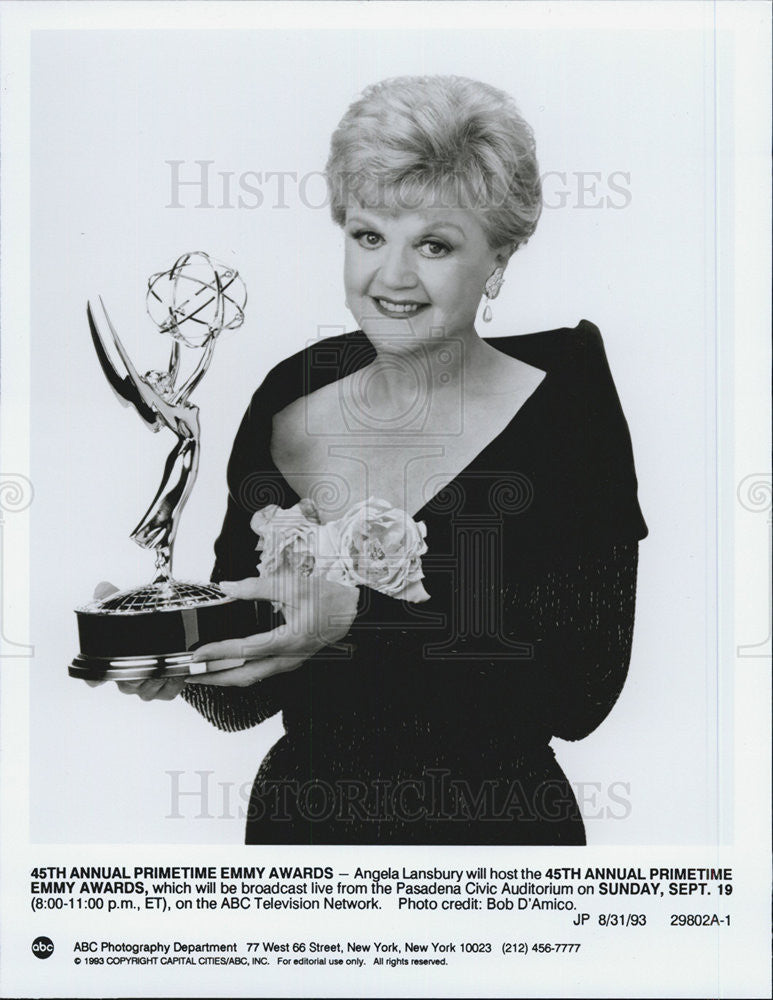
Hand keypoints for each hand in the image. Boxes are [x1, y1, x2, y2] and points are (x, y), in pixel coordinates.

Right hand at [83, 581, 185, 700]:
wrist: (177, 629)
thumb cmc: (147, 621)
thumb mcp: (133, 606)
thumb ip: (114, 597)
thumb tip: (102, 588)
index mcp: (114, 660)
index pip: (95, 677)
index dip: (94, 679)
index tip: (96, 680)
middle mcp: (126, 677)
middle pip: (126, 685)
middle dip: (137, 674)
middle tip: (149, 659)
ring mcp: (145, 686)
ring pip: (146, 692)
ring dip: (157, 678)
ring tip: (166, 663)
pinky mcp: (164, 691)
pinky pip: (166, 694)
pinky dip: (173, 684)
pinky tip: (177, 671)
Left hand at [185, 570, 359, 686]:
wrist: (354, 612)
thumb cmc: (328, 598)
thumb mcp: (293, 586)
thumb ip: (257, 586)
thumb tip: (227, 587)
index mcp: (289, 641)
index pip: (245, 651)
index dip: (219, 653)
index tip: (198, 654)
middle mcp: (288, 658)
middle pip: (245, 676)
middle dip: (215, 678)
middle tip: (190, 675)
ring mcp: (290, 662)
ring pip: (252, 677)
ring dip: (226, 677)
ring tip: (203, 673)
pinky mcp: (291, 660)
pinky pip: (261, 672)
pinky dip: (241, 672)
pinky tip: (229, 666)